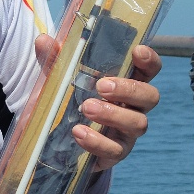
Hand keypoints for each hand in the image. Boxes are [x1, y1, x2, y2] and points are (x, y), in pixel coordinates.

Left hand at [34, 38, 160, 172]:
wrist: (58, 140)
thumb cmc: (70, 101)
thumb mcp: (59, 79)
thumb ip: (55, 61)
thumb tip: (43, 40)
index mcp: (127, 83)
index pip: (149, 69)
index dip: (149, 60)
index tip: (137, 51)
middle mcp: (134, 107)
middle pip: (150, 96)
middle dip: (129, 89)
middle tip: (102, 86)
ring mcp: (127, 132)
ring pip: (138, 123)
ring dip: (113, 114)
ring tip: (86, 108)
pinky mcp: (116, 153)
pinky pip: (115, 150)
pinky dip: (97, 141)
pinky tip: (78, 132)